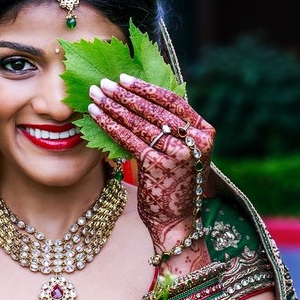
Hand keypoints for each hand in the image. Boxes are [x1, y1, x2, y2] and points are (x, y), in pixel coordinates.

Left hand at [88, 74, 213, 270]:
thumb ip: (172, 128)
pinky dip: (109, 124)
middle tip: (103, 84)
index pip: (173, 101)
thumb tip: (140, 99)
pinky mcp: (157, 164)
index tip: (124, 78)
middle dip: (124, 95)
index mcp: (204, 131)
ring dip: (113, 106)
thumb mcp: (184, 152)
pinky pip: (128, 138)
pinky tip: (96, 115)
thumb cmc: (174, 183)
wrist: (175, 220)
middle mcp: (194, 140)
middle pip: (153, 109)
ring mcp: (177, 152)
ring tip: (95, 96)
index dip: (146, 88)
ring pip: (138, 122)